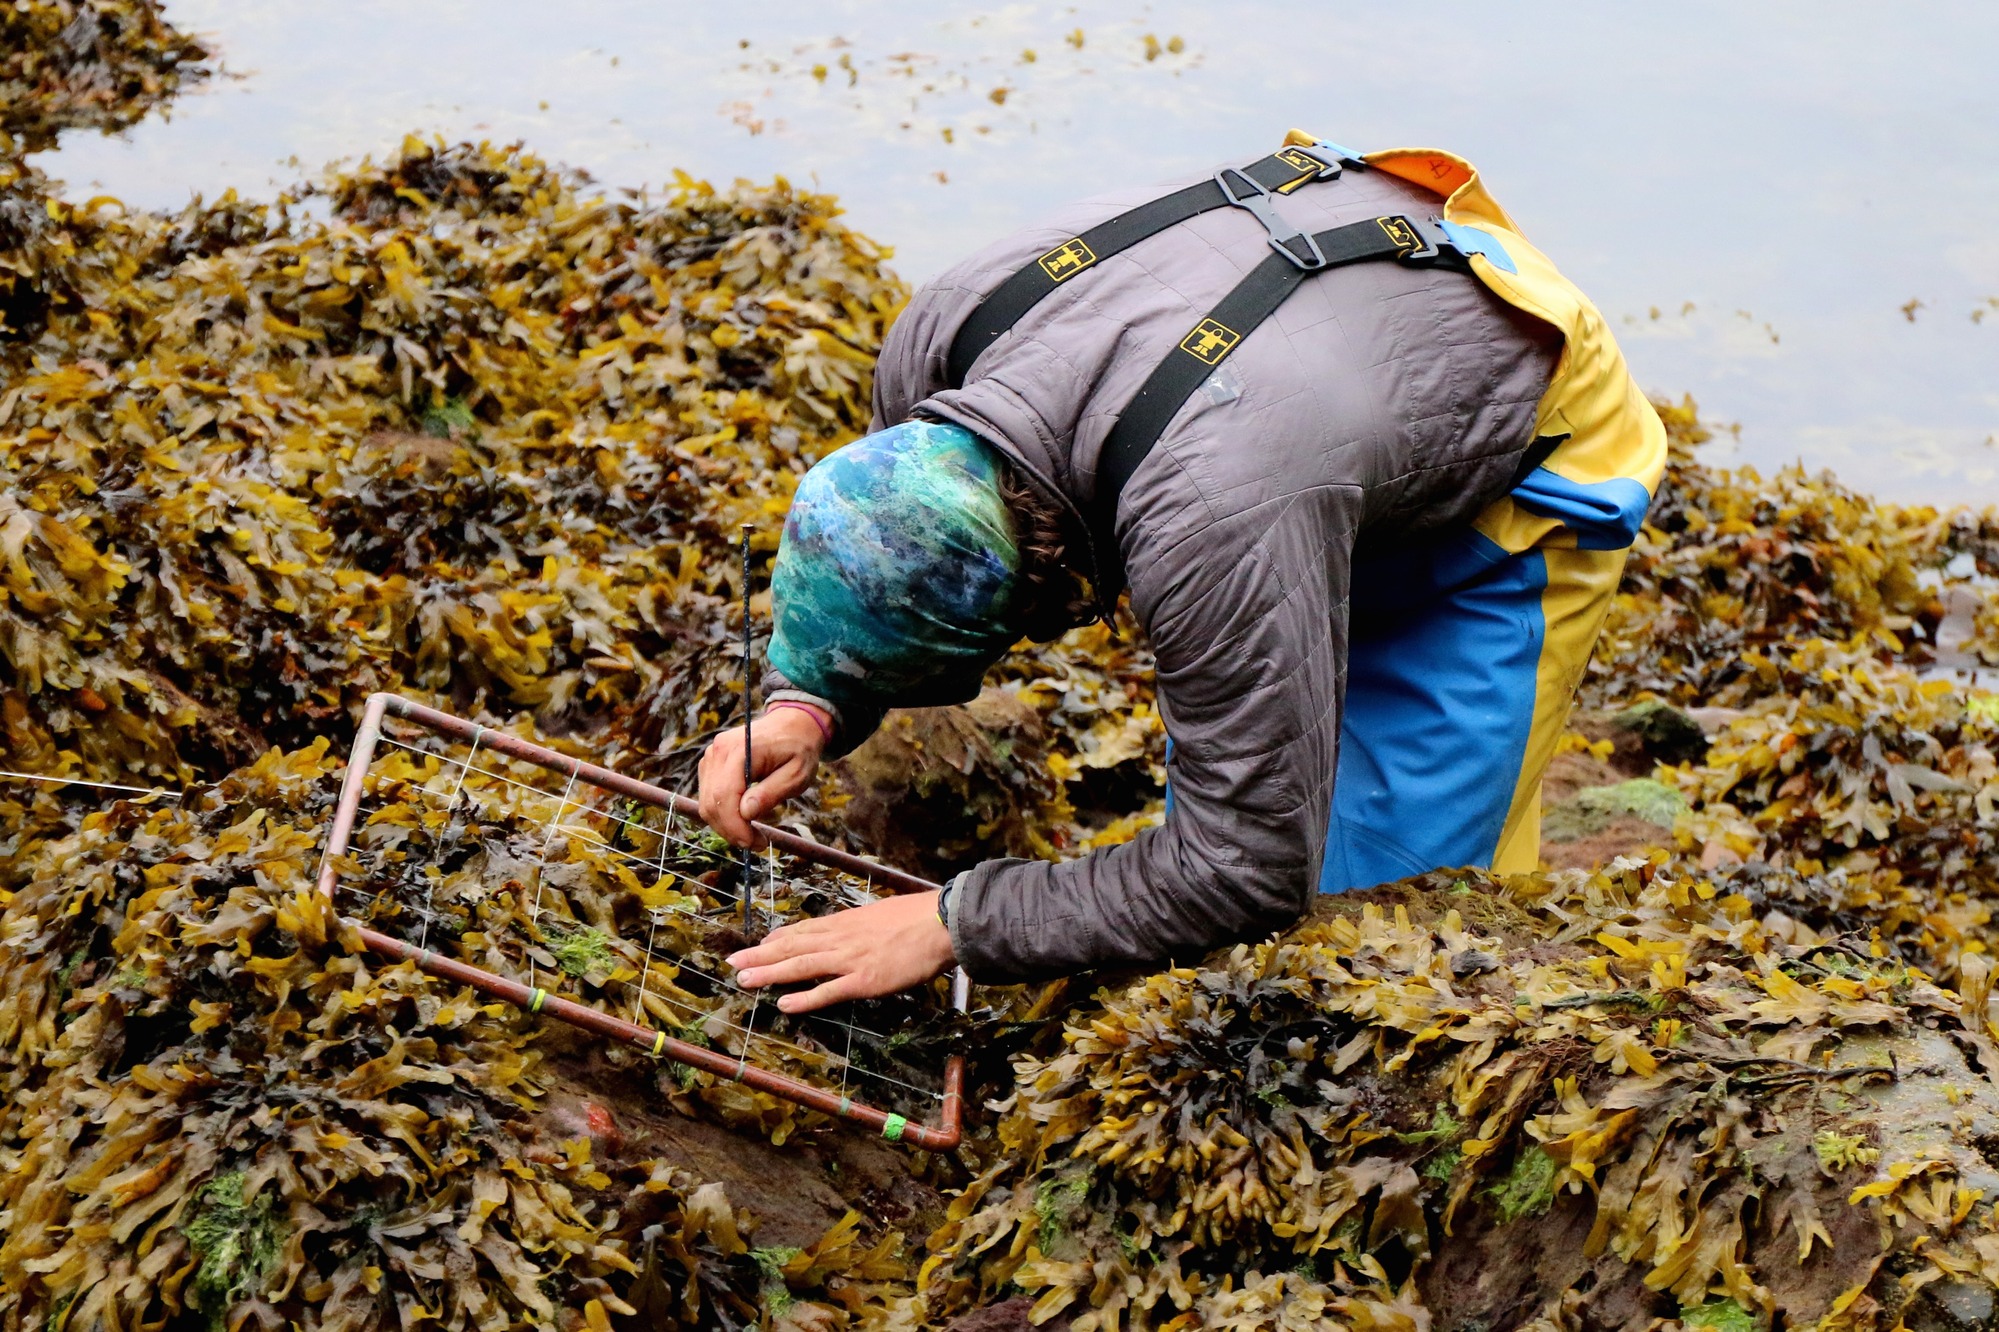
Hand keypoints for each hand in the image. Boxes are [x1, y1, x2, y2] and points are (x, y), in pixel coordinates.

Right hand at [697, 705, 828, 845]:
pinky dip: (723, 814)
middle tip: (756, 844)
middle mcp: (718, 751)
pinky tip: (744, 818)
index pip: (724, 796)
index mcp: (739, 750)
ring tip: (752, 834)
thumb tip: (746, 813)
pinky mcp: (710, 764)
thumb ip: (772, 793)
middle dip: (731, 831)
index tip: (756, 843)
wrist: (792, 725)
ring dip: (726, 826)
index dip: (736, 827)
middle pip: (710, 803)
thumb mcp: (797, 774)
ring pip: (706, 804)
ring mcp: (711, 757)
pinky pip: (708, 797)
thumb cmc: (798, 750)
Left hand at [728, 891, 956, 1012]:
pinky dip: (805, 998)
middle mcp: (841, 939)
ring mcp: (850, 960)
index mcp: (845, 922)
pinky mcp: (864, 980)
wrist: (941, 922)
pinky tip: (784, 1004)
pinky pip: (829, 991)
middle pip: (792, 947)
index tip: (757, 945)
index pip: (802, 930)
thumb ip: (858, 925)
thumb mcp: (879, 914)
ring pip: (801, 967)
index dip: (776, 939)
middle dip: (760, 955)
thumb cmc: (917, 917)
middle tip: (732, 962)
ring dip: (769, 973)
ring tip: (744, 980)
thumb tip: (845, 928)